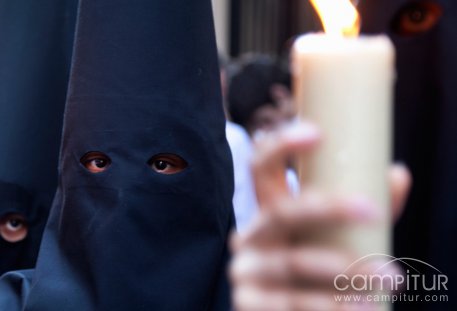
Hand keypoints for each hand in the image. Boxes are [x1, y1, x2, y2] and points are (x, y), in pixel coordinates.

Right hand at [230, 122, 410, 310]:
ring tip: (389, 277)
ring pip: (293, 263)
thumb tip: (397, 174)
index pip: (260, 166)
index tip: (318, 133)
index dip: (281, 146)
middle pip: (281, 212)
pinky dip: (329, 306)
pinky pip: (290, 304)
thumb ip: (363, 207)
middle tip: (374, 211)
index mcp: (266, 210)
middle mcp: (250, 234)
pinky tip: (360, 307)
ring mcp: (246, 270)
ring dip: (344, 269)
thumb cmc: (315, 264)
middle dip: (328, 208)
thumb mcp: (332, 234)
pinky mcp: (248, 304)